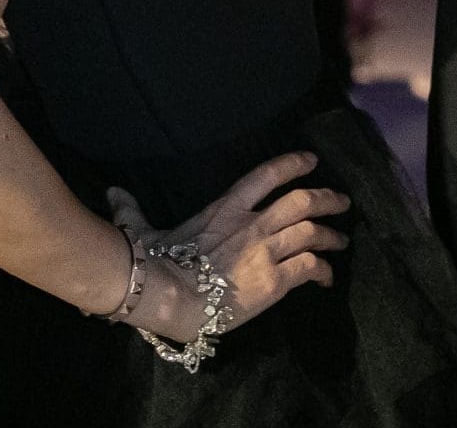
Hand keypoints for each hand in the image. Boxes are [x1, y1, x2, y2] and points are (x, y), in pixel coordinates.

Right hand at [105, 150, 348, 342]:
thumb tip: (114, 194)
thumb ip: (133, 210)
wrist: (166, 295)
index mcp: (226, 207)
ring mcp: (266, 251)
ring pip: (313, 232)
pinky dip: (322, 270)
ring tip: (340, 241)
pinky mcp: (274, 281)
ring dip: (331, 235)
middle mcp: (252, 223)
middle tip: (342, 202)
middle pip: (303, 200)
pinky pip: (310, 268)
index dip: (293, 164)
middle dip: (328, 198)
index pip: (267, 175)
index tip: (311, 161)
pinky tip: (324, 278)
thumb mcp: (143, 229)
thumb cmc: (152, 262)